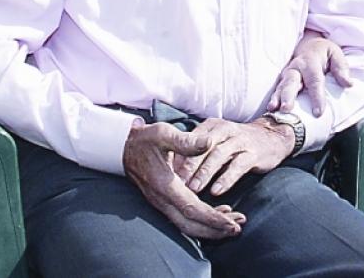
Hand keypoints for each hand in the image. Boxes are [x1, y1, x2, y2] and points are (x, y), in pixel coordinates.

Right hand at [123, 122, 245, 238]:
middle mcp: (162, 200)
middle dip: (215, 230)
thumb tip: (209, 142)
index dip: (213, 218)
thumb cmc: (145, 139)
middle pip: (191, 225)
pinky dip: (202, 221)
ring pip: (187, 225)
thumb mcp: (164, 133)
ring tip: (234, 224)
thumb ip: (186, 141)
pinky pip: (184, 218)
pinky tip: (218, 213)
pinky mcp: (164, 202)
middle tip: (238, 228)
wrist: (124, 147)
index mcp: (165, 185)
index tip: (232, 222)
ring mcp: (162, 203)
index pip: (192, 210)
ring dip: (210, 228)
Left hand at [173, 118, 294, 196]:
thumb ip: (197, 150)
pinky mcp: (253, 154)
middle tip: (176, 183)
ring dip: (205, 173)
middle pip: (203, 147)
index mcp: (212, 126)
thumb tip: (174, 169)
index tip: (166, 174)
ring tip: (193, 190)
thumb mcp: (216, 139)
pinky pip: (238, 166)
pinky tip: (217, 192)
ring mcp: (240, 141)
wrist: (273, 137)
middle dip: (189, 166)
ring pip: (219, 156)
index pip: (191, 140)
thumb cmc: (237, 142)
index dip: (178, 158)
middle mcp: (225, 130)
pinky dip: (226, 178)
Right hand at [268, 33, 351, 115]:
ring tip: (274, 109)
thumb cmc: (324, 52)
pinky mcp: (282, 81)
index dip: (316, 96)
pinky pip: (276, 90)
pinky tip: (270, 109)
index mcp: (310, 61)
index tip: (319, 112)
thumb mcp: (336, 54)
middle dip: (288, 95)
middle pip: (292, 82)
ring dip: (277, 98)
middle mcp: (296, 67)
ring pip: (281, 86)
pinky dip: (273, 99)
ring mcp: (287, 74)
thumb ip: (341, 68)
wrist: (308, 44)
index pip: (314, 80)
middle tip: (287, 108)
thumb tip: (348, 83)